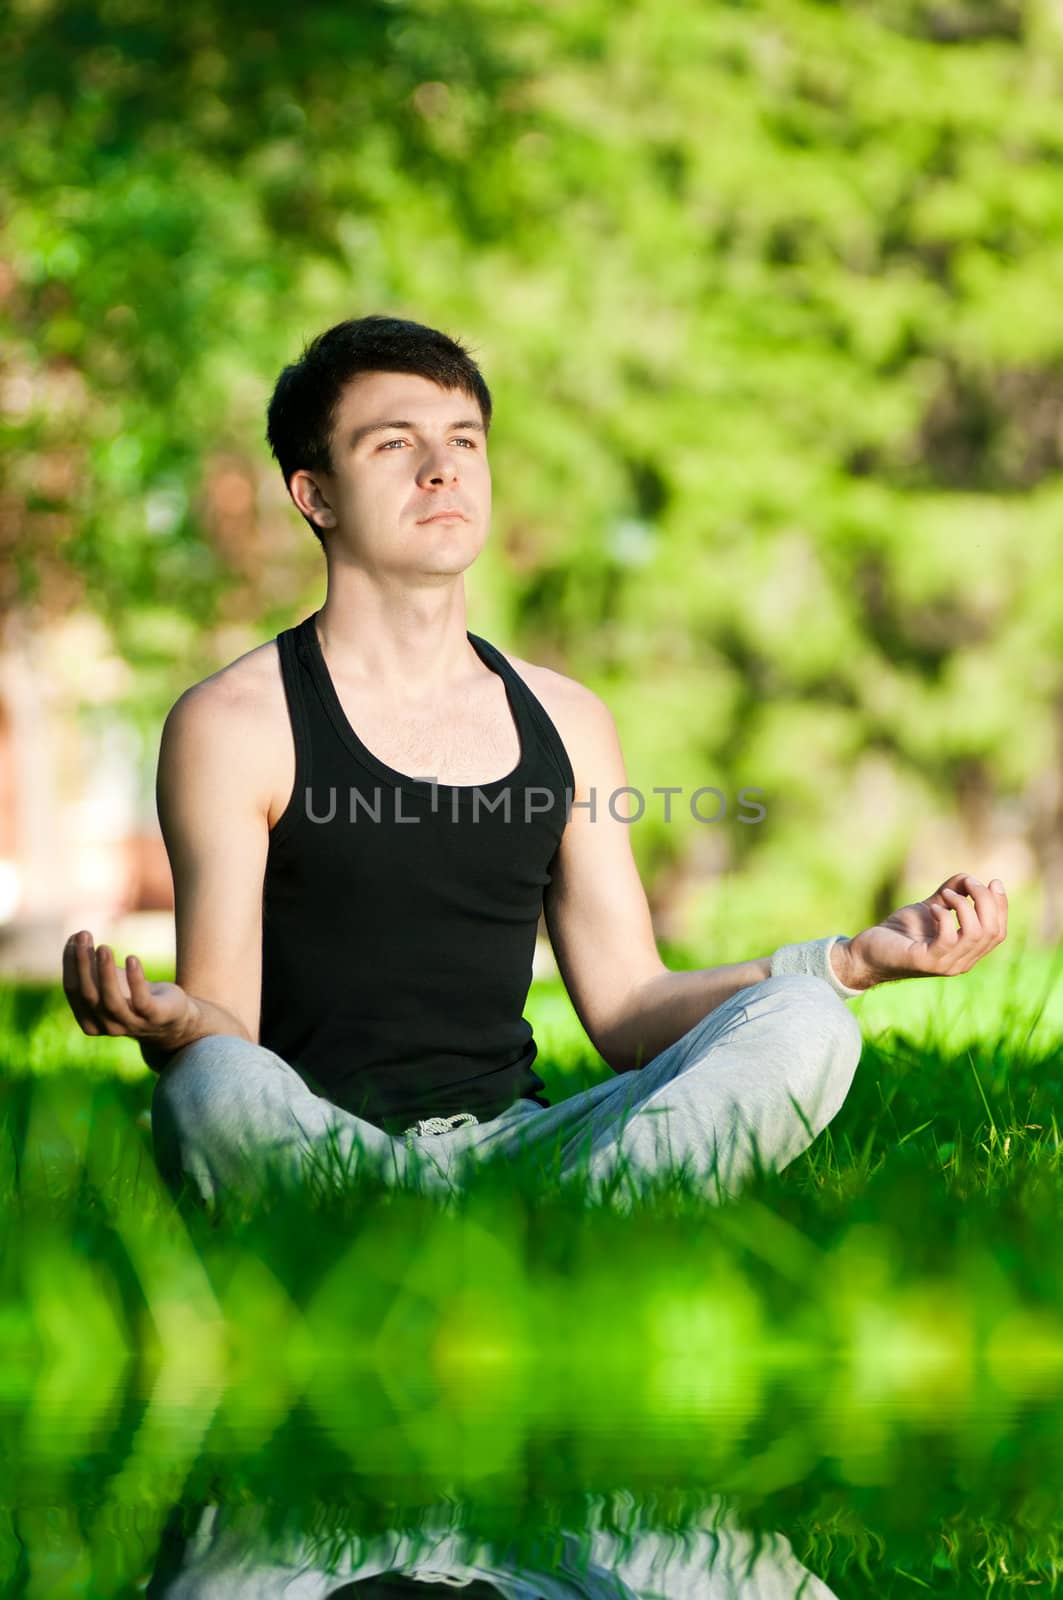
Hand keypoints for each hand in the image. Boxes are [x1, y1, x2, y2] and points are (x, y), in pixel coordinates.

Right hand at [62, 930, 197, 1044]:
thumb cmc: (134, 995)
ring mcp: (132, 1024)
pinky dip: (135, 979)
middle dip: (83, 964)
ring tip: (104, 947)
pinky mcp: (155, 1017)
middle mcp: (108, 1027)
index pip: (73, 991)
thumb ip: (91, 966)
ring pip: (111, 1001)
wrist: (174, 1015)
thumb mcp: (110, 982)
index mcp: (90, 1021)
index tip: (73, 938)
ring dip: (105, 972)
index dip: (71, 964)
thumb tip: (74, 937)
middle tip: (83, 935)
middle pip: (89, 995)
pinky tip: (131, 958)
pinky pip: (142, 1001)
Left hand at [840, 874, 1007, 988]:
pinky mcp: (926, 961)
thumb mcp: (931, 908)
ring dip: (965, 906)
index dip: (1001, 906)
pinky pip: (949, 938)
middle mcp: (962, 962)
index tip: (993, 881)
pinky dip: (945, 917)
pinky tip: (933, 909)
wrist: (867, 952)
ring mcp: (945, 965)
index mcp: (967, 952)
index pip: (998, 932)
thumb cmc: (900, 932)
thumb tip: (970, 877)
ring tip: (947, 895)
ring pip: (975, 934)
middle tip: (968, 883)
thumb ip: (951, 894)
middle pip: (993, 931)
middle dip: (986, 901)